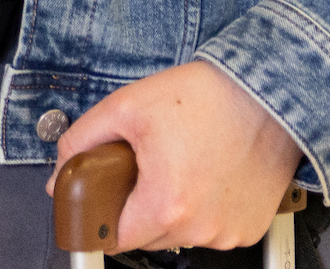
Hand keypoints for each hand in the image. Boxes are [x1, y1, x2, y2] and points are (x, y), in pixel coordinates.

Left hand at [49, 61, 303, 252]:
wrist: (269, 91)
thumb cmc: (208, 96)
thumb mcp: (126, 107)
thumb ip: (81, 143)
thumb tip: (61, 175)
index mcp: (167, 206)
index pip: (116, 238)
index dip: (104, 216)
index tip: (106, 197)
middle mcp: (202, 228)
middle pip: (148, 236)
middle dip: (138, 205)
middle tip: (147, 165)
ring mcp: (230, 232)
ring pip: (181, 234)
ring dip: (172, 208)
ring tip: (180, 163)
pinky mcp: (252, 227)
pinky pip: (213, 228)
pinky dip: (204, 208)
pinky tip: (206, 174)